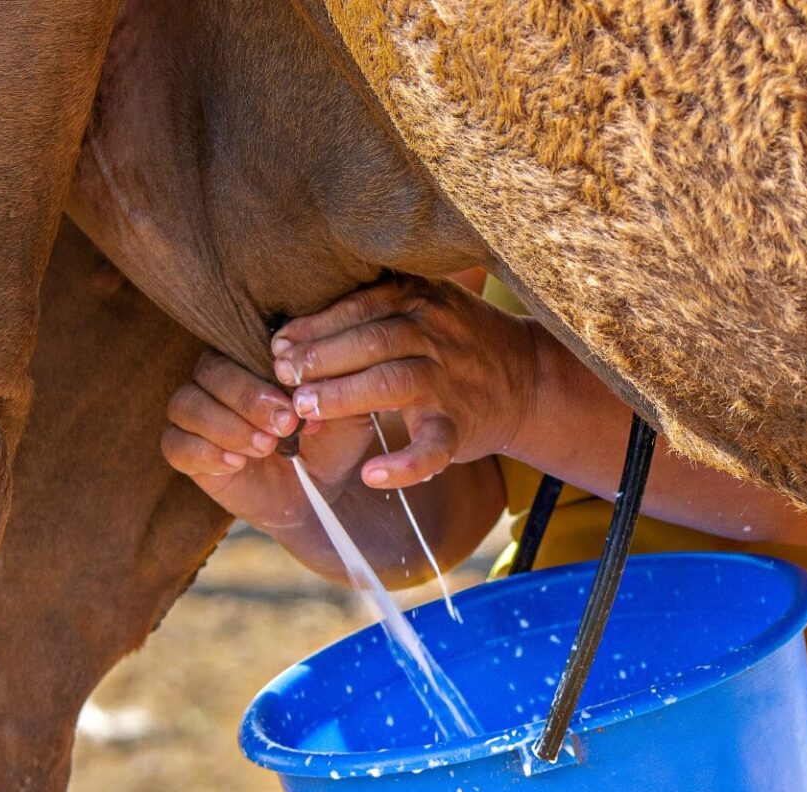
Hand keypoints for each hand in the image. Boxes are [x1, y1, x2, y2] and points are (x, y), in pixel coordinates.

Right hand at [160, 351, 375, 531]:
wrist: (318, 495)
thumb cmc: (330, 445)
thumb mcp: (346, 417)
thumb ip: (336, 390)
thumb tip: (314, 372)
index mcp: (254, 359)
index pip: (242, 345)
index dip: (265, 370)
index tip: (295, 399)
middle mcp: (220, 380)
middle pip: (210, 371)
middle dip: (247, 398)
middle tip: (283, 425)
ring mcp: (199, 414)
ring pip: (186, 404)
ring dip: (226, 425)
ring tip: (265, 447)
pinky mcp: (187, 451)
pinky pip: (174, 443)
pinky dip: (203, 452)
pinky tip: (235, 463)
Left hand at [270, 273, 546, 488]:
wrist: (529, 379)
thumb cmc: (456, 341)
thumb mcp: (424, 305)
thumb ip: (370, 311)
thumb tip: (290, 337)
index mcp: (420, 300)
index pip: (360, 306)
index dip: (315, 326)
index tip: (278, 345)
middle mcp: (436, 334)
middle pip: (371, 340)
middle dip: (321, 359)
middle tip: (282, 377)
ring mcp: (449, 381)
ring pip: (393, 383)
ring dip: (345, 396)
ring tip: (304, 410)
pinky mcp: (460, 425)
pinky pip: (432, 447)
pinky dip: (405, 465)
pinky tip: (372, 475)